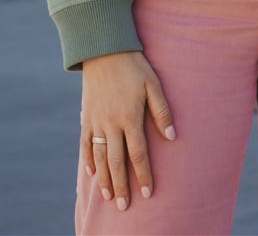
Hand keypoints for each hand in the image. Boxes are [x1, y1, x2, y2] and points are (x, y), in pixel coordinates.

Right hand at [79, 50, 175, 209]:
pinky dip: (88, 160)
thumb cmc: (135, 67)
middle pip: (116, 162)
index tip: (148, 192)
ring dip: (104, 178)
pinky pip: (84, 143)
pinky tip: (92, 173)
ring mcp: (95, 122)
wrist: (104, 50)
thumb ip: (163, 112)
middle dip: (121, 185)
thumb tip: (172, 137)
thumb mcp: (154, 85)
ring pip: (99, 157)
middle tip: (124, 206)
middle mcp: (111, 124)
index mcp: (130, 118)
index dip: (143, 175)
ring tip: (109, 195)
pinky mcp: (86, 117)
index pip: (138, 154)